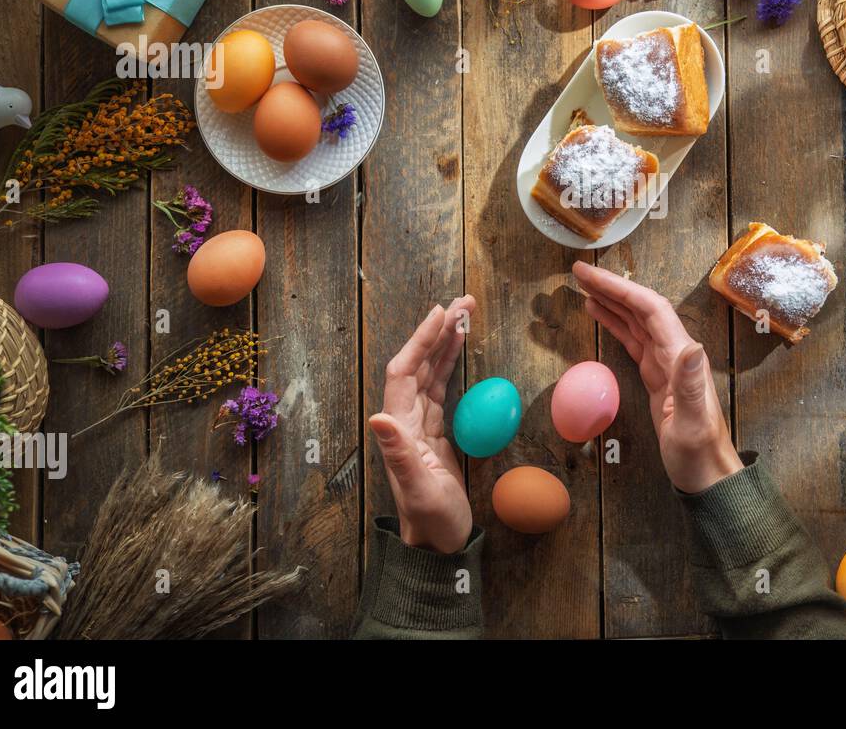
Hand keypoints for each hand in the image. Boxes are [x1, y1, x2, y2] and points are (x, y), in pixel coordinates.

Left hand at [370, 297, 475, 553]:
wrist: (438, 544)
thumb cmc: (431, 519)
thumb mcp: (419, 488)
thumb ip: (399, 453)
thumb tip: (378, 416)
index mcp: (398, 428)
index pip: (405, 372)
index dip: (421, 341)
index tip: (441, 313)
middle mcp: (405, 421)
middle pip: (419, 365)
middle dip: (439, 331)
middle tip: (464, 302)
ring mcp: (420, 426)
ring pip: (432, 373)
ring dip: (447, 343)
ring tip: (467, 314)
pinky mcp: (436, 433)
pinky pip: (443, 389)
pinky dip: (452, 365)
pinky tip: (461, 349)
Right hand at [572, 262, 742, 493]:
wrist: (706, 475)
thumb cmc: (699, 453)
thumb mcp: (692, 423)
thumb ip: (690, 384)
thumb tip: (692, 344)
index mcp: (681, 356)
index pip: (650, 310)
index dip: (620, 288)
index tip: (590, 275)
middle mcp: (675, 352)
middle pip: (641, 308)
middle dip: (612, 287)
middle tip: (578, 271)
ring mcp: (665, 363)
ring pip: (636, 321)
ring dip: (612, 301)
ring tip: (584, 286)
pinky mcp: (655, 376)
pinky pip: (633, 340)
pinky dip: (615, 324)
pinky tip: (599, 314)